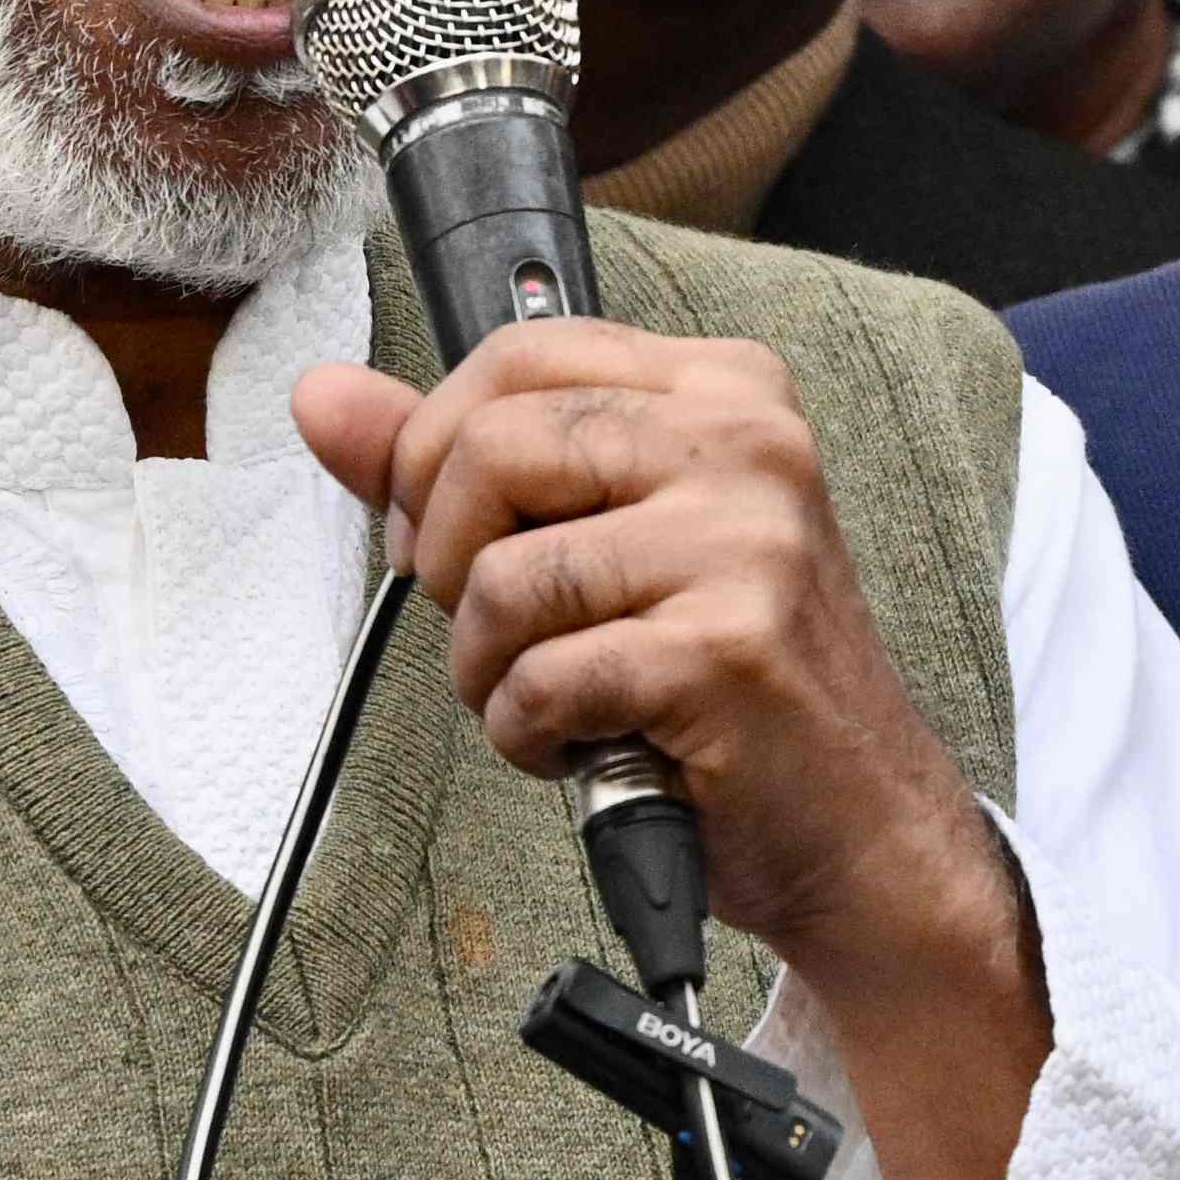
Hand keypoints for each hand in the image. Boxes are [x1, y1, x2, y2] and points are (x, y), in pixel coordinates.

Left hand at [298, 325, 1008, 993]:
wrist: (858, 824)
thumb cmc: (724, 678)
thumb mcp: (597, 538)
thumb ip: (457, 460)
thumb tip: (320, 396)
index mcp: (724, 386)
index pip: (518, 355)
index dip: (435, 451)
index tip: (445, 534)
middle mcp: (748, 442)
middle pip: (492, 447)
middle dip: (447, 560)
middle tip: (494, 630)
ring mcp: (747, 542)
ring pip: (503, 575)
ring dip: (485, 667)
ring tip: (543, 700)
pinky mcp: (728, 651)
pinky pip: (540, 679)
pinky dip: (527, 734)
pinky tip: (579, 747)